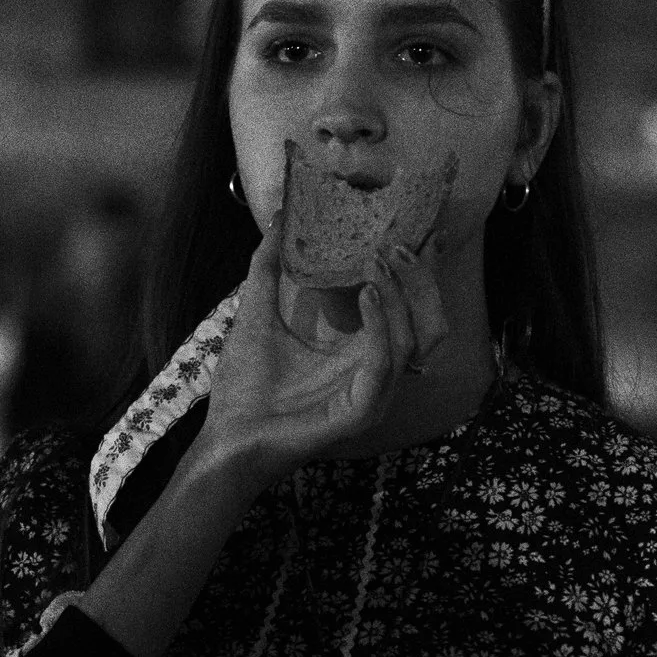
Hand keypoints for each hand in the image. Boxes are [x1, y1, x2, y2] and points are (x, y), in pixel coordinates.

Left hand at [188, 226, 450, 492]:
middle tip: (397, 241)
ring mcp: (374, 394)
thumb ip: (269, 268)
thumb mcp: (258, 314)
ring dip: (401, 295)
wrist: (226, 438)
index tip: (421, 228)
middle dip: (420, 279)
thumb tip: (279, 218)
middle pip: (429, 323)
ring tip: (379, 260)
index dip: (421, 271)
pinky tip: (367, 294)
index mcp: (364, 353)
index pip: (411, 309)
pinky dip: (381, 326)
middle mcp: (378, 373)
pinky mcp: (361, 411)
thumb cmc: (245, 387)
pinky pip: (384, 364)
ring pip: (415, 340)